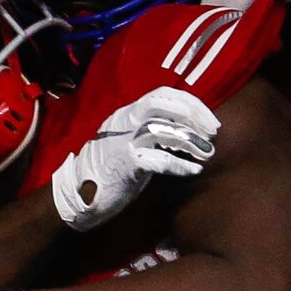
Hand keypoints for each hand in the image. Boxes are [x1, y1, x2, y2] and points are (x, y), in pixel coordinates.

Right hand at [50, 86, 217, 229]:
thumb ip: (151, 131)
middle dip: (194, 116)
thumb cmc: (108, 170)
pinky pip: (158, 161)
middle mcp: (125, 122)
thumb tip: (187, 129)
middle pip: (164, 105)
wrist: (77, 195)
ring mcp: (123, 142)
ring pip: (163, 131)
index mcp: (127, 113)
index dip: (190, 103)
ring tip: (209, 153)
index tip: (210, 119)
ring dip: (191, 142)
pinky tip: (194, 170)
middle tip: (213, 132)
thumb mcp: (129, 141)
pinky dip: (180, 165)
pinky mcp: (124, 165)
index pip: (163, 95)